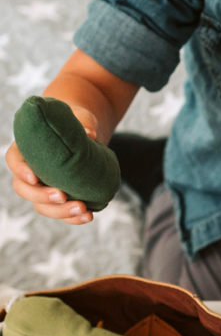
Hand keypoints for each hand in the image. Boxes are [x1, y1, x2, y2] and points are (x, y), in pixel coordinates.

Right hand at [5, 105, 99, 224]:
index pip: (15, 161)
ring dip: (60, 212)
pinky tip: (88, 216)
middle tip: (61, 196)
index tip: (34, 177)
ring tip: (83, 210)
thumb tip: (90, 134)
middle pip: (24, 190)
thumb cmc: (76, 122)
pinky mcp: (59, 198)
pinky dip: (72, 217)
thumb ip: (82, 123)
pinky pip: (60, 212)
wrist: (86, 132)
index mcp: (26, 149)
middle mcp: (30, 171)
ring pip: (41, 206)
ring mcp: (43, 187)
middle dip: (41, 196)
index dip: (21, 171)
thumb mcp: (79, 118)